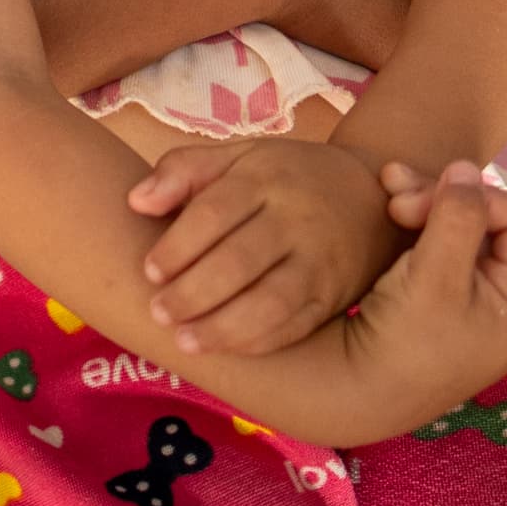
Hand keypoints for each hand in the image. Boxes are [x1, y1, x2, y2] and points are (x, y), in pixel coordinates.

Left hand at [127, 138, 398, 355]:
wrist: (371, 199)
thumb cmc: (284, 180)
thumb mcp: (238, 158)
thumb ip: (182, 170)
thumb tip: (136, 202)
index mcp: (265, 178)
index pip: (216, 211)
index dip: (179, 245)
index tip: (150, 270)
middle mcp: (296, 219)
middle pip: (240, 261)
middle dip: (193, 292)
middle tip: (158, 313)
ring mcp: (319, 262)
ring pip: (272, 301)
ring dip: (224, 327)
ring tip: (184, 341)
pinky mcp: (333, 298)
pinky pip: (295, 326)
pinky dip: (258, 342)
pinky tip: (224, 348)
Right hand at [337, 161, 506, 433]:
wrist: (349, 393)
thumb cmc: (404, 339)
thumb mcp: (436, 274)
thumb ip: (459, 215)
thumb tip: (468, 167)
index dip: (483, 197)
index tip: (435, 191)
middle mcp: (497, 308)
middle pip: (485, 228)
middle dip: (442, 198)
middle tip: (394, 188)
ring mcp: (464, 309)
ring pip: (455, 235)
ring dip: (423, 206)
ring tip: (386, 187)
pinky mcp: (431, 308)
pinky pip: (434, 253)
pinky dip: (413, 228)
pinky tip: (388, 211)